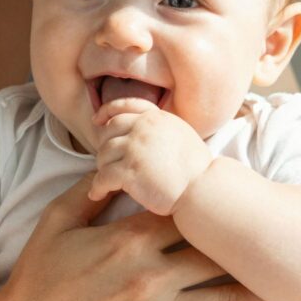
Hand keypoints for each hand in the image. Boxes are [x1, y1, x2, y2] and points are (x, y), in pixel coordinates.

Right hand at [0, 174, 288, 300]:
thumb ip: (89, 191)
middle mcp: (151, 275)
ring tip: (294, 279)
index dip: (218, 205)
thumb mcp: (54, 223)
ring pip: (226, 298)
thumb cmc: (37, 280)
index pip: (188, 214)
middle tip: (283, 236)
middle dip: (250, 244)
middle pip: (217, 253)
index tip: (244, 198)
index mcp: (129, 239)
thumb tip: (118, 165)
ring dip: (264, 288)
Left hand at [88, 98, 212, 214]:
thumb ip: (158, 128)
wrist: (203, 188)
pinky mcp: (130, 171)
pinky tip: (98, 195)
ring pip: (103, 155)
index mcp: (156, 117)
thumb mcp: (180, 134)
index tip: (97, 120)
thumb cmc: (196, 168)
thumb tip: (138, 133)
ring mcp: (135, 148)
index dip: (107, 111)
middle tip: (107, 162)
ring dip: (103, 168)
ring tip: (107, 181)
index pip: (125, 105)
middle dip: (105, 147)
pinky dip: (97, 187)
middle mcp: (143, 128)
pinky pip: (102, 177)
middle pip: (109, 131)